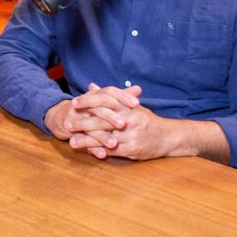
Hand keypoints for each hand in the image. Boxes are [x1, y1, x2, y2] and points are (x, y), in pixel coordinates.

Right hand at [44, 83, 139, 144]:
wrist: (63, 117)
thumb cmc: (91, 110)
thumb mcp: (106, 102)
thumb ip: (122, 96)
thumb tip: (139, 89)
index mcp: (95, 95)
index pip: (109, 92)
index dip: (122, 96)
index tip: (137, 103)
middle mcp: (85, 105)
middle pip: (98, 109)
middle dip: (111, 117)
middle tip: (124, 124)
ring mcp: (76, 118)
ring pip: (90, 127)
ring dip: (102, 136)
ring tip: (114, 143)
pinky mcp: (71, 132)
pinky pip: (82, 141)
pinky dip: (92, 149)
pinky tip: (102, 155)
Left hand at [67, 84, 228, 162]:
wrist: (168, 137)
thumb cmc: (146, 120)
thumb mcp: (129, 105)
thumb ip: (109, 96)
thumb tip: (91, 85)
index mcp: (128, 107)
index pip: (105, 101)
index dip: (88, 102)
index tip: (73, 103)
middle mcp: (129, 120)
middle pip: (102, 121)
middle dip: (82, 123)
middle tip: (67, 124)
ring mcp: (131, 136)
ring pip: (104, 138)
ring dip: (86, 141)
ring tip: (72, 142)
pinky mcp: (132, 150)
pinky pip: (112, 151)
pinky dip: (98, 151)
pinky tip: (87, 151)